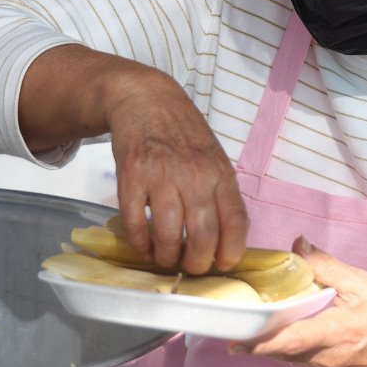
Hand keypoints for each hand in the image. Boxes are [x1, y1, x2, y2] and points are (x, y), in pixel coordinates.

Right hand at [108, 65, 248, 273]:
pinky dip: (139, 243)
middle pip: (203, 234)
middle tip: (191, 267)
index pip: (236, 220)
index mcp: (220, 172)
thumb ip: (219, 192)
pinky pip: (134, 222)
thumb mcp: (213, 156)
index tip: (224, 264)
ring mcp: (161, 175)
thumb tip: (226, 238)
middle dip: (197, 262)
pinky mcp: (131, 176)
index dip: (232, 251)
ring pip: (167, 234)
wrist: (146, 99)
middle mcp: (194, 175)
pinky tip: (143, 246)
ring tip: (165, 258)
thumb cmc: (183, 133)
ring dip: (166, 257)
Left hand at [236, 238, 366, 366]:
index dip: (259, 342)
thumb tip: (300, 246)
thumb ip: (328, 266)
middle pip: (280, 353)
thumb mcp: (363, 284)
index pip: (288, 341)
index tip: (235, 339)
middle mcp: (325, 357)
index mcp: (333, 333)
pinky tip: (279, 332)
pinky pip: (299, 360)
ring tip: (250, 327)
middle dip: (255, 342)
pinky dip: (284, 348)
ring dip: (268, 345)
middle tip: (232, 328)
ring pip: (287, 358)